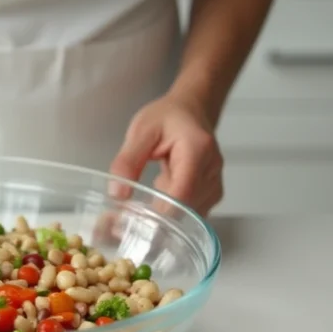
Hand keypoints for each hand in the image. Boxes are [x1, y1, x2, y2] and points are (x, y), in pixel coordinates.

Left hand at [109, 92, 224, 216]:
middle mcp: (212, 171)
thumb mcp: (140, 132)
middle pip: (185, 209)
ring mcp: (214, 184)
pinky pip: (190, 214)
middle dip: (156, 217)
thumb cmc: (168, 118)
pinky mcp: (212, 194)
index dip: (159, 212)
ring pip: (187, 216)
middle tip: (126, 216)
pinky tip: (159, 195)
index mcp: (197, 151)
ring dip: (163, 215)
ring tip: (144, 195)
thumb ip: (127, 162)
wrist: (191, 111)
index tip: (132, 219)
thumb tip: (118, 194)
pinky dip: (171, 211)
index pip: (182, 193)